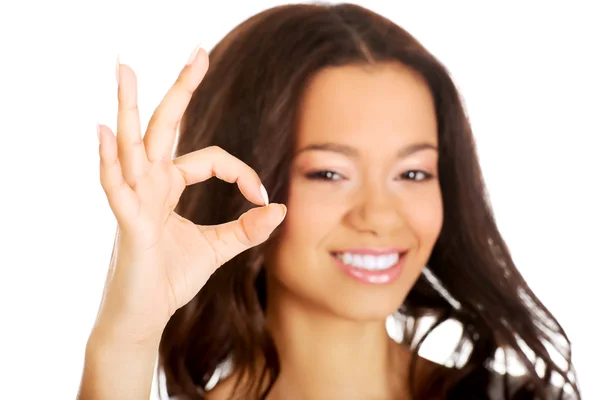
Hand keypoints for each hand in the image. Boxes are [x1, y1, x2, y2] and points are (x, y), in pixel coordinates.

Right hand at [94, 47, 285, 344]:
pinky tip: (104, 130)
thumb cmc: (172, 278)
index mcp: (170, 187)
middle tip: (198, 52)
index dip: (242, 171)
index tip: (262, 196)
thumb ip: (247, 228)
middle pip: (165, 128)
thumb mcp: (219, 248)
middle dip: (181, 89)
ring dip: (129, 106)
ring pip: (132, 145)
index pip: (210, 158)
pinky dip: (108, 160)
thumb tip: (280, 208)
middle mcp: (150, 184)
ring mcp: (136, 200)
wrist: (146, 315)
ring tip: (125, 68)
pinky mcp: (128, 223)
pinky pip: (115, 187)